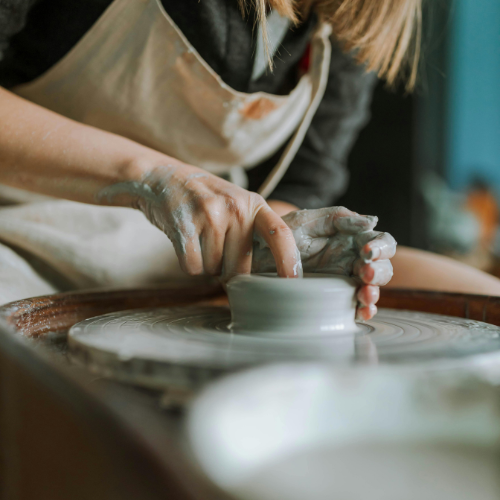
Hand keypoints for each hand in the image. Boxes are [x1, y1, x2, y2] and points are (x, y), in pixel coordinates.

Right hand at [99, 164, 300, 279]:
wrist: (164, 177)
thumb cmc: (206, 199)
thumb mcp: (238, 204)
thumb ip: (255, 230)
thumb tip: (269, 274)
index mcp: (253, 204)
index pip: (280, 234)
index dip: (289, 260)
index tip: (293, 282)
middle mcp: (235, 208)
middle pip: (240, 267)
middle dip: (227, 269)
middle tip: (215, 245)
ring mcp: (209, 215)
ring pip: (214, 270)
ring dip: (206, 264)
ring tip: (199, 238)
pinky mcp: (184, 226)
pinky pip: (193, 267)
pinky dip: (189, 264)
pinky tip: (187, 243)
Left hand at [252, 206, 396, 319]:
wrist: (255, 255)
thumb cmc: (281, 233)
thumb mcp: (308, 221)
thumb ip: (339, 218)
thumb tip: (372, 220)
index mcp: (351, 239)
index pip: (381, 242)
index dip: (382, 247)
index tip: (367, 252)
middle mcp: (352, 260)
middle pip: (382, 268)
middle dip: (380, 272)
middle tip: (366, 274)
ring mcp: (343, 281)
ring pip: (371, 289)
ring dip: (373, 293)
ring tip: (364, 294)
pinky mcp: (332, 299)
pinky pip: (353, 307)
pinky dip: (362, 311)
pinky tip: (359, 311)